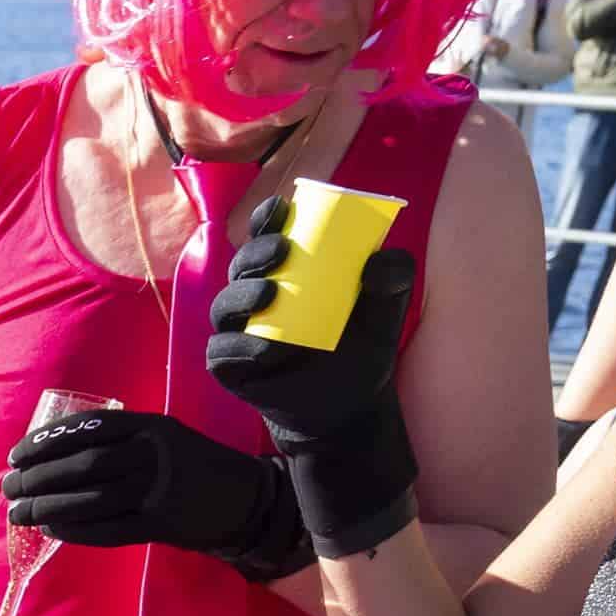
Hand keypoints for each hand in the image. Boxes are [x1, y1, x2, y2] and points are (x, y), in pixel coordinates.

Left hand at [0, 404, 306, 585]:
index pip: (88, 429)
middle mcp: (153, 455)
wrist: (244, 497)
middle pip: (83, 465)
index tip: (15, 456)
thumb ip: (118, 442)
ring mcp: (158, 491)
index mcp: (150, 427)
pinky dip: (72, 530)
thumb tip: (52, 457)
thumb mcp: (160, 438)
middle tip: (9, 488)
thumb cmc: (189, 465)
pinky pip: (106, 530)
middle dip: (37, 478)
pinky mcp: (159, 525)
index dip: (46, 442)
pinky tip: (50, 529)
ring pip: (89, 500)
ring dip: (46, 507)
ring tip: (18, 513)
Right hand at [205, 198, 421, 560]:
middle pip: (240, 264)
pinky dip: (238, 347)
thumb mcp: (388, 309)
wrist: (348, 406)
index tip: (280, 209)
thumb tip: (378, 260)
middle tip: (280, 251)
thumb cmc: (363, 348)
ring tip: (269, 296)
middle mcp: (256, 295)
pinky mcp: (230, 368)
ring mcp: (239, 332)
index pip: (268, 234)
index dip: (266, 218)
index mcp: (289, 270)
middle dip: (253, 252)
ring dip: (240, 296)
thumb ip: (393, 278)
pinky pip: (221, 352)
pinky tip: (264, 348)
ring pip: (223, 306)